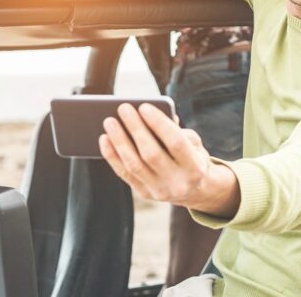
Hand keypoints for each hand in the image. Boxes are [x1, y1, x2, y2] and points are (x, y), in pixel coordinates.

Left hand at [100, 103, 232, 210]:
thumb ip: (175, 129)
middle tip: (123, 108)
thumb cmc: (191, 155)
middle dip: (136, 129)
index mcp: (194, 167)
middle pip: (151, 154)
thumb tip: (147, 114)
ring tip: (109, 121)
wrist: (195, 190)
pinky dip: (112, 155)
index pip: (175, 142)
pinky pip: (124, 173)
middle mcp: (177, 183)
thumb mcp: (193, 142)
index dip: (159, 124)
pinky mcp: (144, 194)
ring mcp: (160, 191)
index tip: (144, 106)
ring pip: (134, 165)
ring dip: (119, 141)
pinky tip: (104, 138)